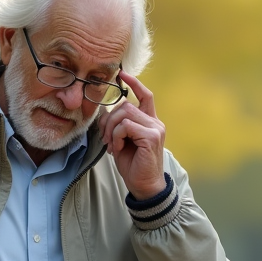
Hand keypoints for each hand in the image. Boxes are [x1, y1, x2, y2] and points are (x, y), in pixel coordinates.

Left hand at [99, 70, 166, 199]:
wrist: (144, 186)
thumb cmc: (133, 165)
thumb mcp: (122, 142)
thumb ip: (119, 126)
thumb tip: (105, 112)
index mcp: (150, 122)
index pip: (146, 96)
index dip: (135, 84)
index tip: (123, 74)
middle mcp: (155, 123)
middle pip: (126, 105)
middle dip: (109, 120)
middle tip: (105, 139)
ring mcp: (155, 129)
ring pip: (124, 114)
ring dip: (111, 130)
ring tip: (112, 145)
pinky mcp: (151, 136)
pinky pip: (126, 126)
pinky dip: (116, 137)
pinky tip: (117, 149)